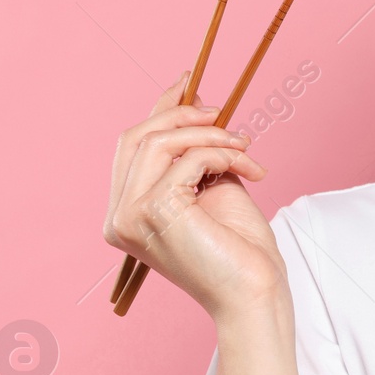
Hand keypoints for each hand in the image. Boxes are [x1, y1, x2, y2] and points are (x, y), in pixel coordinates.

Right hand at [103, 71, 285, 319]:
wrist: (255, 293)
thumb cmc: (239, 250)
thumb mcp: (213, 188)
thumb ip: (197, 153)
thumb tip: (197, 105)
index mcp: (125, 214)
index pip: (131, 146)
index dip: (158, 109)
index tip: (188, 81)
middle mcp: (119, 217)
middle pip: (136, 137)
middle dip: (182, 115)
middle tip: (223, 115)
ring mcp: (131, 216)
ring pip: (159, 142)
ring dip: (210, 135)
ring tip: (245, 147)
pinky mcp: (155, 212)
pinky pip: (189, 159)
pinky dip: (223, 154)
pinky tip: (250, 168)